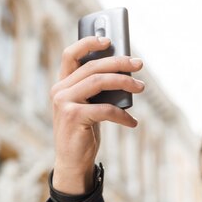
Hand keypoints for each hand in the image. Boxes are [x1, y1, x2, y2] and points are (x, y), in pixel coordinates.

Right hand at [50, 36, 144, 194]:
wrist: (72, 162)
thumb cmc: (84, 132)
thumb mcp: (89, 106)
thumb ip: (97, 89)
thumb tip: (125, 72)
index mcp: (62, 85)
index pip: (70, 54)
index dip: (88, 43)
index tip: (109, 39)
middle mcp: (59, 91)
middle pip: (93, 67)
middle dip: (119, 62)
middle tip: (139, 64)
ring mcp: (64, 103)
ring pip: (99, 82)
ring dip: (125, 82)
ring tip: (141, 87)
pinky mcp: (73, 117)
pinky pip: (105, 109)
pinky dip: (122, 115)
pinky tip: (132, 122)